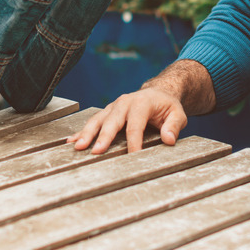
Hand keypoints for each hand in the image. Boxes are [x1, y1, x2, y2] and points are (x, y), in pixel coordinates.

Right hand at [69, 87, 187, 154]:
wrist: (158, 93)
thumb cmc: (167, 106)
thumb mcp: (177, 114)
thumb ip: (173, 126)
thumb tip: (168, 139)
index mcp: (142, 102)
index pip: (135, 125)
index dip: (134, 141)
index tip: (132, 156)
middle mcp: (124, 103)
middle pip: (112, 121)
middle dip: (103, 136)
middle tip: (96, 151)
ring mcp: (113, 107)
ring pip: (98, 120)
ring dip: (87, 133)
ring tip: (78, 146)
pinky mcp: (107, 112)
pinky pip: (93, 121)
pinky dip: (82, 131)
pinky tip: (72, 141)